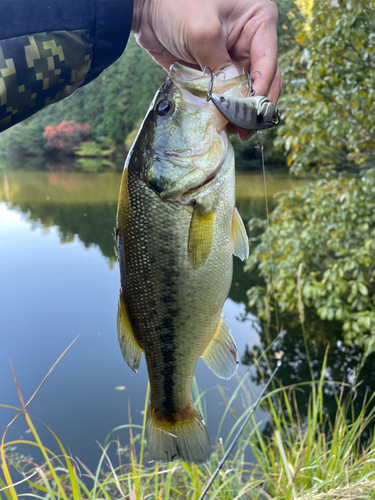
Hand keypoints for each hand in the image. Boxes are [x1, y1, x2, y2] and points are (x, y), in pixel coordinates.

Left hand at [131, 0, 281, 138]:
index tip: (250, 110)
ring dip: (240, 112)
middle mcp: (250, 42)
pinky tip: (220, 124)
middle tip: (245, 129)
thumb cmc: (177, 4)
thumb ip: (220, 68)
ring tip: (233, 130)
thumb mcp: (203, 33)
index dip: (262, 89)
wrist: (146, 8)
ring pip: (246, 93)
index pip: (268, 61)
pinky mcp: (217, 73)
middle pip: (264, 81)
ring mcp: (234, 59)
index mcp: (258, 21)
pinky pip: (225, 96)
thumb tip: (232, 100)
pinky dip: (223, 110)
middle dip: (255, 105)